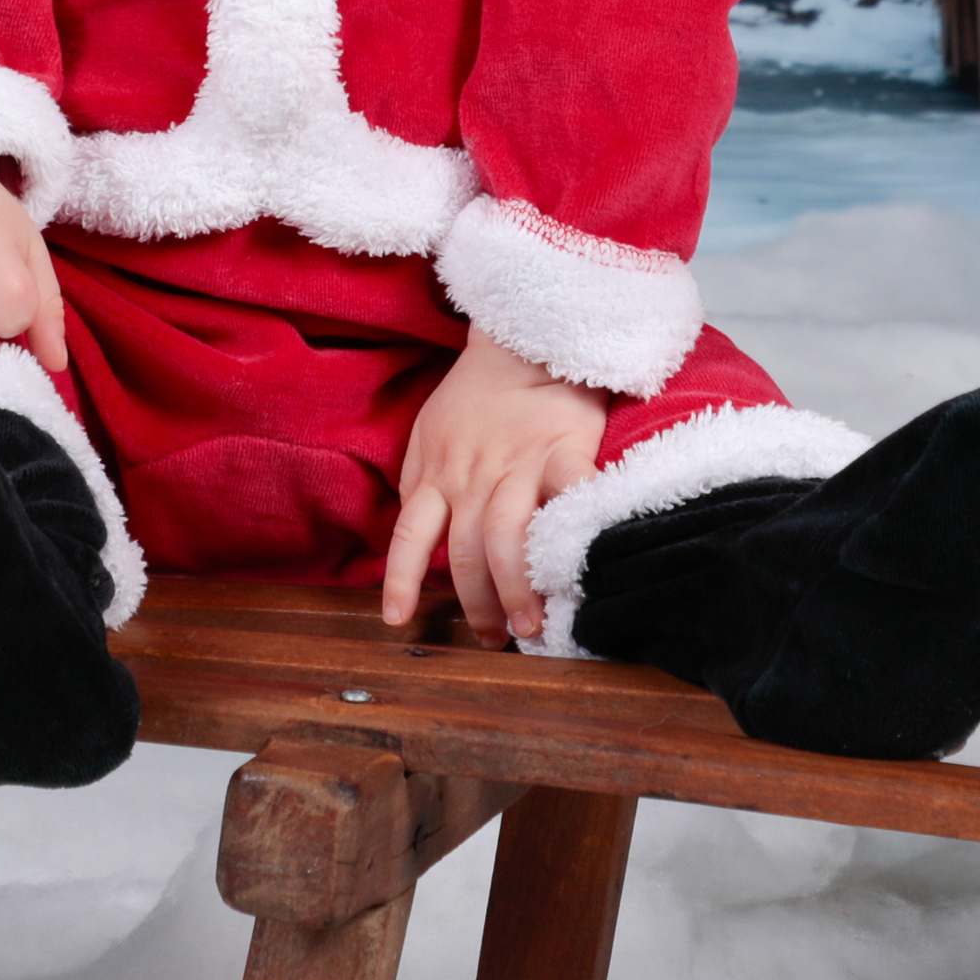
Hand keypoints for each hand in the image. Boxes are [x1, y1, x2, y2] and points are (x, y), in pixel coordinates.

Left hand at [382, 327, 606, 646]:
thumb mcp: (430, 434)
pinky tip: (583, 569)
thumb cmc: (477, 394)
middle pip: (466, 551)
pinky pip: (571, 497)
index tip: (396, 621)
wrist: (522, 340)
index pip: (410, 534)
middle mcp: (472, 475)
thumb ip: (424, 484)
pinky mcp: (564, 450)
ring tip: (530, 626)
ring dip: (515, 589)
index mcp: (437, 471)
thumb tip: (419, 539)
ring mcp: (518, 464)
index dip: (401, 579)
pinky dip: (577, 534)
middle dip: (477, 603)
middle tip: (493, 639)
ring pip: (506, 538)